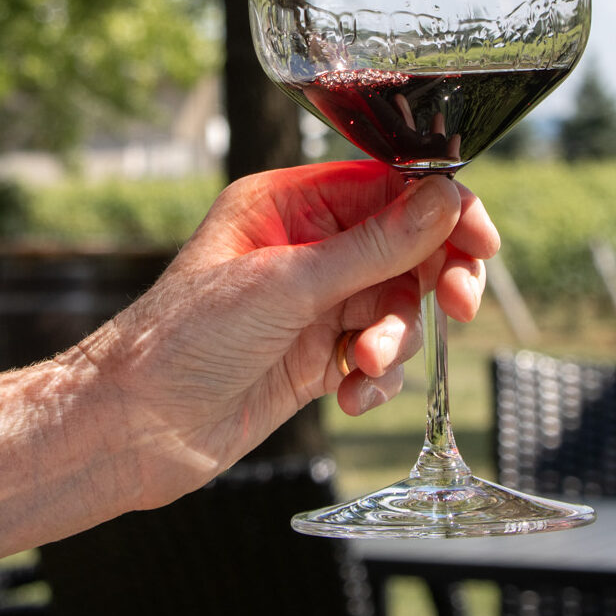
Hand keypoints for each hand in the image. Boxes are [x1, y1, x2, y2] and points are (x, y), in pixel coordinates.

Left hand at [76, 160, 497, 507]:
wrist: (134, 428)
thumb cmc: (183, 340)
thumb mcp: (288, 284)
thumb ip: (376, 246)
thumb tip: (446, 201)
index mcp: (288, 205)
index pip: (388, 187)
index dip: (442, 211)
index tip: (481, 243)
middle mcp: (304, 249)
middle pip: (405, 248)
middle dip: (431, 280)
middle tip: (456, 305)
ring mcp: (311, 306)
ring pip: (395, 309)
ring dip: (392, 340)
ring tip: (361, 365)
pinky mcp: (314, 359)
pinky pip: (375, 359)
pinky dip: (375, 379)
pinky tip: (350, 397)